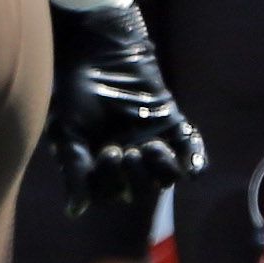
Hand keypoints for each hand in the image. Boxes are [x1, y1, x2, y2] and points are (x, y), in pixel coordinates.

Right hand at [48, 3, 206, 214]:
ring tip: (149, 147)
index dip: (112, 182)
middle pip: (140, 189)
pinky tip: (196, 166)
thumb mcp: (67, 132)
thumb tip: (75, 212)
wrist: (97, 50)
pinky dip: (196, 159)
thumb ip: (74, 171)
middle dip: (135, 177)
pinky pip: (190, 148)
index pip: (111, 192)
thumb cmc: (74, 91)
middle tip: (125, 151)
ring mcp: (151, 140)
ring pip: (166, 175)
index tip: (108, 152)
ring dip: (162, 169)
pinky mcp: (171, 122)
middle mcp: (127, 157)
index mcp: (99, 164)